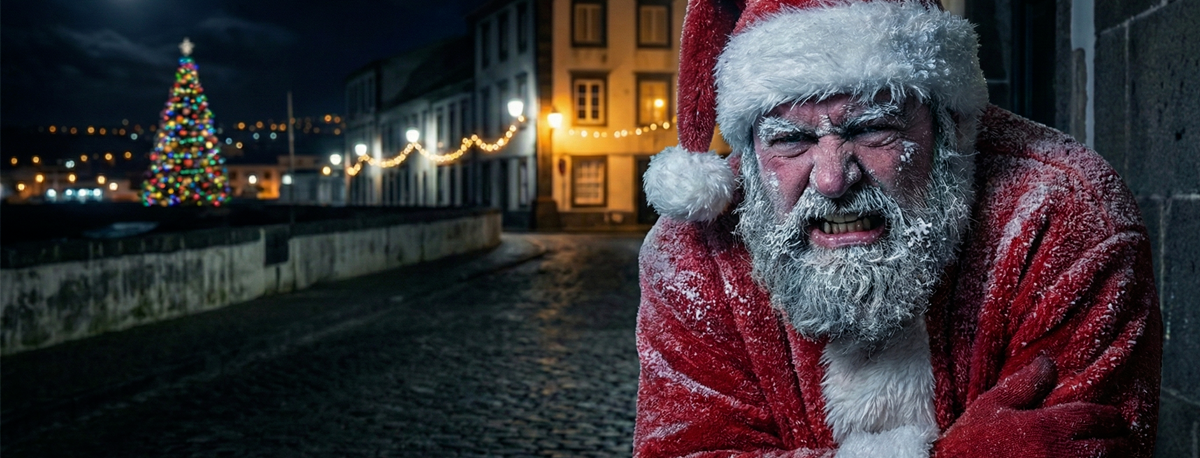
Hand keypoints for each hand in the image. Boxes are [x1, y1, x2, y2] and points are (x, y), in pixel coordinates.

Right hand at [932, 356, 1128, 456]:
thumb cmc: (970, 444)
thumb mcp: (992, 406)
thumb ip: (1026, 384)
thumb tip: (1048, 361)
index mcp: (1049, 427)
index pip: (1099, 418)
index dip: (1113, 417)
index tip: (1114, 418)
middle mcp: (1064, 455)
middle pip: (1113, 448)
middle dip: (1119, 441)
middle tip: (1119, 438)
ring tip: (1108, 456)